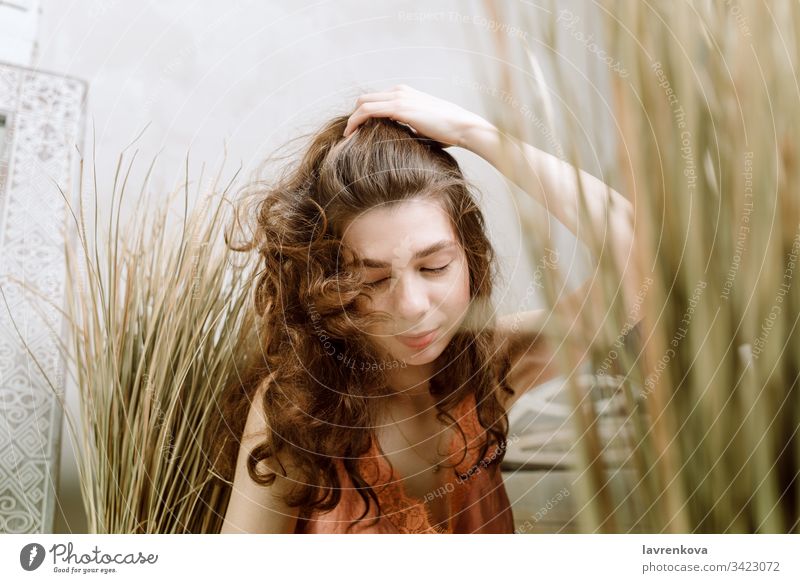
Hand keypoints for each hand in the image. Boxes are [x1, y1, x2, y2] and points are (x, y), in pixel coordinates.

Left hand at [342, 84, 493, 148]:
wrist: (463, 127)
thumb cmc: (449, 132)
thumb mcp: (424, 127)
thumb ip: (409, 129)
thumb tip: (401, 143)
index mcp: (405, 93)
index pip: (376, 99)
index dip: (363, 115)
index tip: (357, 132)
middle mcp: (400, 91)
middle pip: (365, 99)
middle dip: (354, 116)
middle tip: (350, 135)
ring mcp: (399, 97)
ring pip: (362, 103)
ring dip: (352, 120)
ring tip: (346, 138)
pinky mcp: (399, 108)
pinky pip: (368, 111)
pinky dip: (356, 122)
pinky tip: (350, 137)